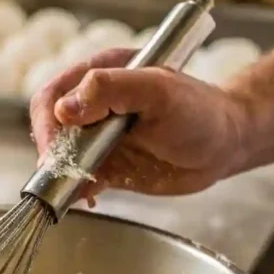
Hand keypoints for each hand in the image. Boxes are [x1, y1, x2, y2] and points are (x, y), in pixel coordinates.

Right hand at [29, 48, 250, 202]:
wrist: (226, 145)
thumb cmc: (200, 110)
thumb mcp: (159, 91)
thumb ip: (112, 90)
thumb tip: (65, 109)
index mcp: (101, 75)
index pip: (54, 95)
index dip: (48, 122)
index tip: (55, 148)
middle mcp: (94, 106)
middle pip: (51, 128)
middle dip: (51, 152)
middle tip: (62, 173)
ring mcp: (99, 138)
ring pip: (61, 156)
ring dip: (61, 175)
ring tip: (76, 189)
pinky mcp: (108, 165)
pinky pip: (79, 179)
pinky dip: (76, 191)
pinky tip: (88, 198)